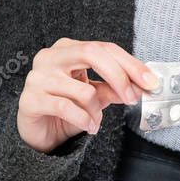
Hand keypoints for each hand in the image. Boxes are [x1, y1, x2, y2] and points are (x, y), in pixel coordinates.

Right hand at [17, 37, 159, 152]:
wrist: (38, 132)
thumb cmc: (65, 108)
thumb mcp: (95, 96)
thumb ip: (114, 88)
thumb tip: (141, 86)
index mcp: (67, 49)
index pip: (104, 48)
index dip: (129, 64)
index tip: (150, 81)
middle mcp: (50, 57)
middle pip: (92, 53)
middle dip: (119, 76)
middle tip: (132, 98)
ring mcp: (37, 77)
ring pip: (82, 89)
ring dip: (96, 110)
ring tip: (95, 121)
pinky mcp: (30, 99)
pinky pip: (66, 107)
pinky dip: (84, 120)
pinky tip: (88, 127)